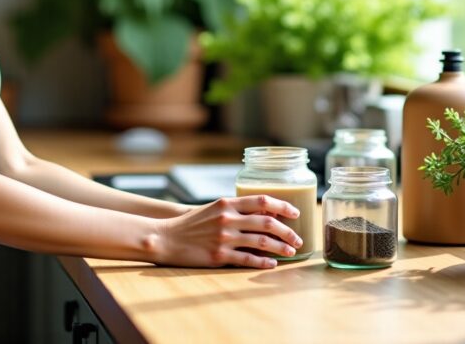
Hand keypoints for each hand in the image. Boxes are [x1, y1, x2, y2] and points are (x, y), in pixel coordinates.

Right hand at [153, 195, 302, 268]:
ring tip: (291, 252)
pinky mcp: (219, 255)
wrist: (166, 237)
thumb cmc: (191, 223)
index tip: (295, 213)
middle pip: (267, 223)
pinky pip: (248, 260)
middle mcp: (227, 219)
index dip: (283, 206)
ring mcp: (224, 238)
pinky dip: (264, 262)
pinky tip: (272, 263)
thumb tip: (263, 214)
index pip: (262, 200)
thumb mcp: (213, 209)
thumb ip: (235, 209)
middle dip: (287, 232)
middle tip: (298, 238)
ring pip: (261, 242)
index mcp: (227, 203)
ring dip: (280, 247)